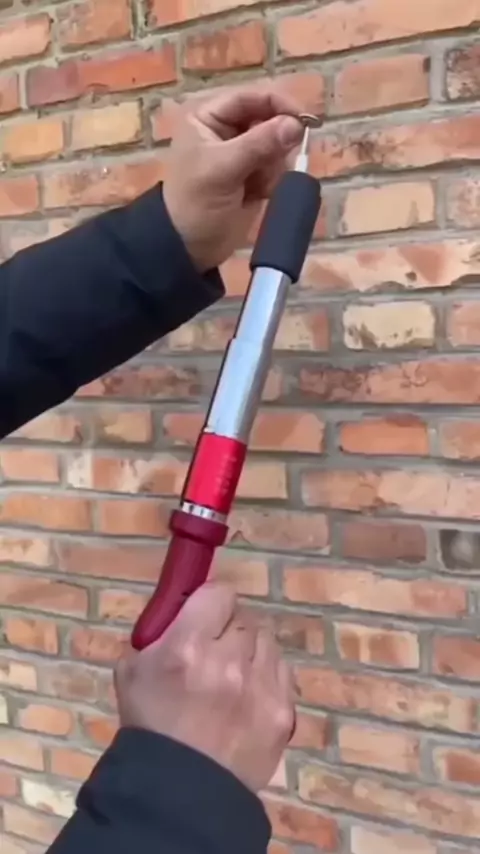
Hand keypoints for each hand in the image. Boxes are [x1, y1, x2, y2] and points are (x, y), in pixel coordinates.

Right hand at [115, 582, 294, 792]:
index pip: (219, 592)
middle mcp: (229, 660)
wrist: (178, 791)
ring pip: (267, 641)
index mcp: (188, 646)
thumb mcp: (133, 670)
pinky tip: (249, 694)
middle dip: (230, 628)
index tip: (206, 614)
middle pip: (245, 617)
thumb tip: (181, 610)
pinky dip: (267, 676)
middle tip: (216, 649)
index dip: (212, 601)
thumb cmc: (150, 725)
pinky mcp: (282, 710)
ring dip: (251, 650)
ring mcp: (260, 686)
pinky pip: (282, 671)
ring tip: (235, 674)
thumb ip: (158, 632)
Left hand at [163, 86, 304, 272]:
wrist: (189, 248)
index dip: (278, 104)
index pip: (251, 97)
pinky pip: (277, 169)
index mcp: (208, 118)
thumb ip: (259, 144)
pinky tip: (259, 195)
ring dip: (274, 166)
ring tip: (257, 186)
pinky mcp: (253, 177)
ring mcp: (242, 154)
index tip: (304, 121)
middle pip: (269, 120)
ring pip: (277, 146)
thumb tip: (296, 125)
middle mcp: (226, 130)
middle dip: (276, 142)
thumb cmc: (196, 203)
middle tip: (275, 163)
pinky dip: (274, 181)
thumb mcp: (223, 169)